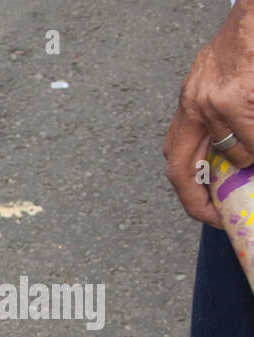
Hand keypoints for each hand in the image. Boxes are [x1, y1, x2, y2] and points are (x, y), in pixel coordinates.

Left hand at [165, 1, 253, 225]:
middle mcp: (196, 103)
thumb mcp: (225, 76)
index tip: (206, 213)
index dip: (187, 193)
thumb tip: (236, 153)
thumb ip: (221, 112)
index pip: (175, 157)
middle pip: (182, 169)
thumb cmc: (251, 40)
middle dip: (202, 200)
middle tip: (227, 213)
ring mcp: (214, 101)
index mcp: (191, 100)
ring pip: (241, 153)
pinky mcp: (237, 97)